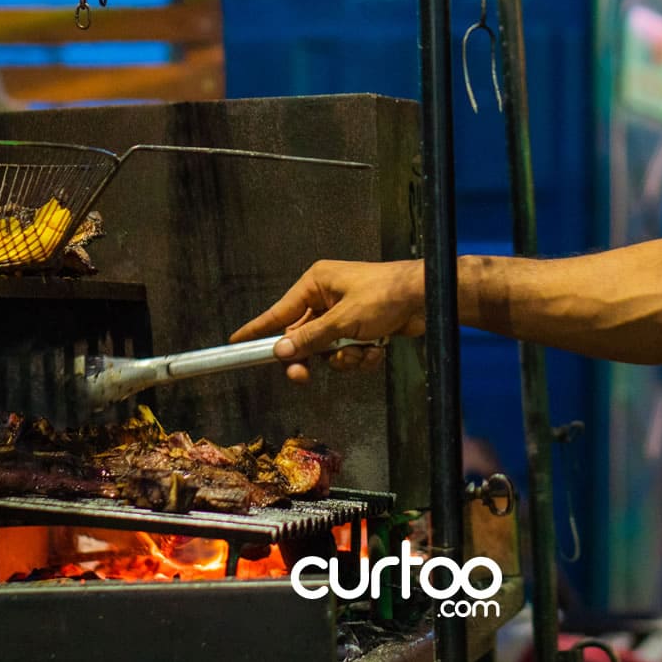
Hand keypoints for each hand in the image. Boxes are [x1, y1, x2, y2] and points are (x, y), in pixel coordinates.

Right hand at [229, 259, 425, 382]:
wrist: (426, 298)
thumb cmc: (384, 295)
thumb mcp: (343, 319)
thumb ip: (310, 338)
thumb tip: (281, 352)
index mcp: (316, 284)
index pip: (278, 311)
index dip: (258, 330)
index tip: (235, 343)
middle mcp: (327, 298)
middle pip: (303, 338)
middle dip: (311, 357)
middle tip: (303, 376)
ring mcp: (345, 315)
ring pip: (328, 351)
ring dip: (344, 358)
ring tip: (362, 348)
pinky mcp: (362, 329)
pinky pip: (349, 353)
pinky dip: (362, 356)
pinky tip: (378, 348)